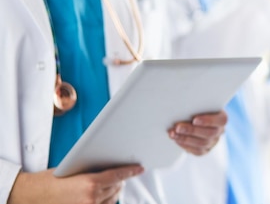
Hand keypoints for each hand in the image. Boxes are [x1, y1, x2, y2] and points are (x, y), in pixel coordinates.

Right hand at [8, 165, 142, 203]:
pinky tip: (106, 196)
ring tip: (115, 185)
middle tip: (123, 175)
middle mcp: (91, 198)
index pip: (117, 175)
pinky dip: (106, 201)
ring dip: (114, 192)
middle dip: (121, 181)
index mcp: (89, 183)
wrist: (30, 196)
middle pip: (116, 188)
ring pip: (111, 200)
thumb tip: (109, 167)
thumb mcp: (73, 170)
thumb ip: (92, 171)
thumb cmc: (49, 181)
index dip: (130, 171)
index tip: (139, 168)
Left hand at [169, 110, 226, 155]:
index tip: (195, 119)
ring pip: (202, 144)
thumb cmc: (198, 109)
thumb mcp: (200, 105)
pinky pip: (196, 151)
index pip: (221, 120)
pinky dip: (185, 145)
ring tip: (173, 133)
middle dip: (191, 131)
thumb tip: (182, 109)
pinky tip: (176, 139)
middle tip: (177, 127)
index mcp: (221, 118)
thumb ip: (196, 107)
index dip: (208, 121)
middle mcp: (220, 131)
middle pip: (209, 133)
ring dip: (185, 139)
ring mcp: (213, 142)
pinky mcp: (205, 150)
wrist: (198, 119)